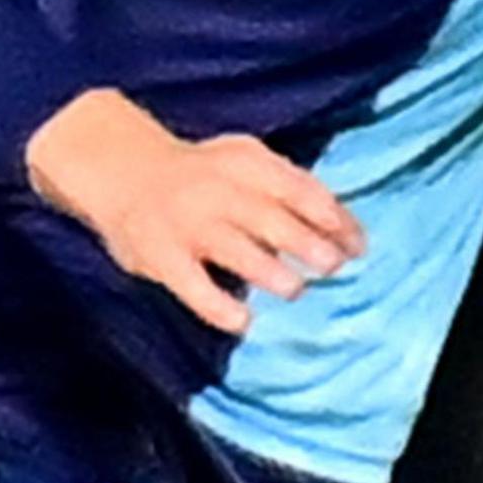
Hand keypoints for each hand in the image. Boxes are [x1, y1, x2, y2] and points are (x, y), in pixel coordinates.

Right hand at [24, 88, 366, 333]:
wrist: (123, 171)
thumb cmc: (201, 173)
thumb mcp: (243, 161)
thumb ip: (285, 186)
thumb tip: (341, 228)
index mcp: (246, 162)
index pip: (299, 188)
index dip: (334, 218)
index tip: (358, 245)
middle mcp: (218, 190)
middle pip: (271, 219)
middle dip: (308, 243)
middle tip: (333, 267)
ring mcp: (188, 225)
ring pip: (235, 251)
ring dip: (270, 272)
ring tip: (294, 289)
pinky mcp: (161, 258)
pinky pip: (193, 287)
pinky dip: (219, 307)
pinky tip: (244, 322)